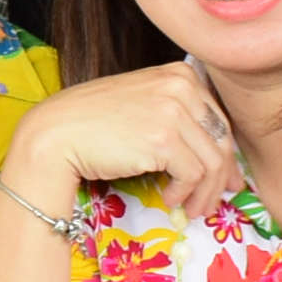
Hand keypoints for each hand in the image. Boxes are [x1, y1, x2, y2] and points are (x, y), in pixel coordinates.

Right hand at [5, 62, 236, 218]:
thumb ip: (177, 114)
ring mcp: (173, 111)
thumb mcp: (143, 102)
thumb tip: (213, 153)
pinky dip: (185, 193)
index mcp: (180, 74)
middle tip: (213, 200)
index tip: (223, 178)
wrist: (56, 133)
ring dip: (205, 192)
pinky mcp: (162, 140)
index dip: (225, 154)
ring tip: (192, 208)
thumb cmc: (93, 122)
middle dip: (221, 176)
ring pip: (212, 161)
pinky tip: (169, 199)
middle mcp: (181, 86)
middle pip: (221, 140)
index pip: (218, 119)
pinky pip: (192, 175)